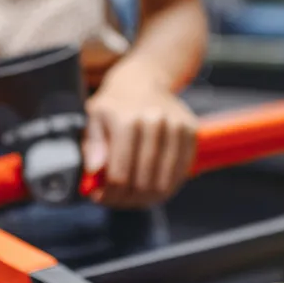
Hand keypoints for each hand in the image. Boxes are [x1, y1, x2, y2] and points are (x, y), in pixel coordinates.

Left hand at [82, 68, 197, 208]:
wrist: (143, 81)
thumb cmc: (114, 106)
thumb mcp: (94, 120)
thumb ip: (93, 147)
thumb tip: (96, 173)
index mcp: (126, 120)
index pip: (120, 174)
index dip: (110, 194)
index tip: (101, 199)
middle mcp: (154, 121)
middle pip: (143, 182)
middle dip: (127, 199)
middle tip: (117, 201)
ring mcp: (176, 127)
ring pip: (163, 183)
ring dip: (147, 198)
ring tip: (132, 197)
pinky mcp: (191, 132)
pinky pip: (180, 173)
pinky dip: (166, 187)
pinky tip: (151, 187)